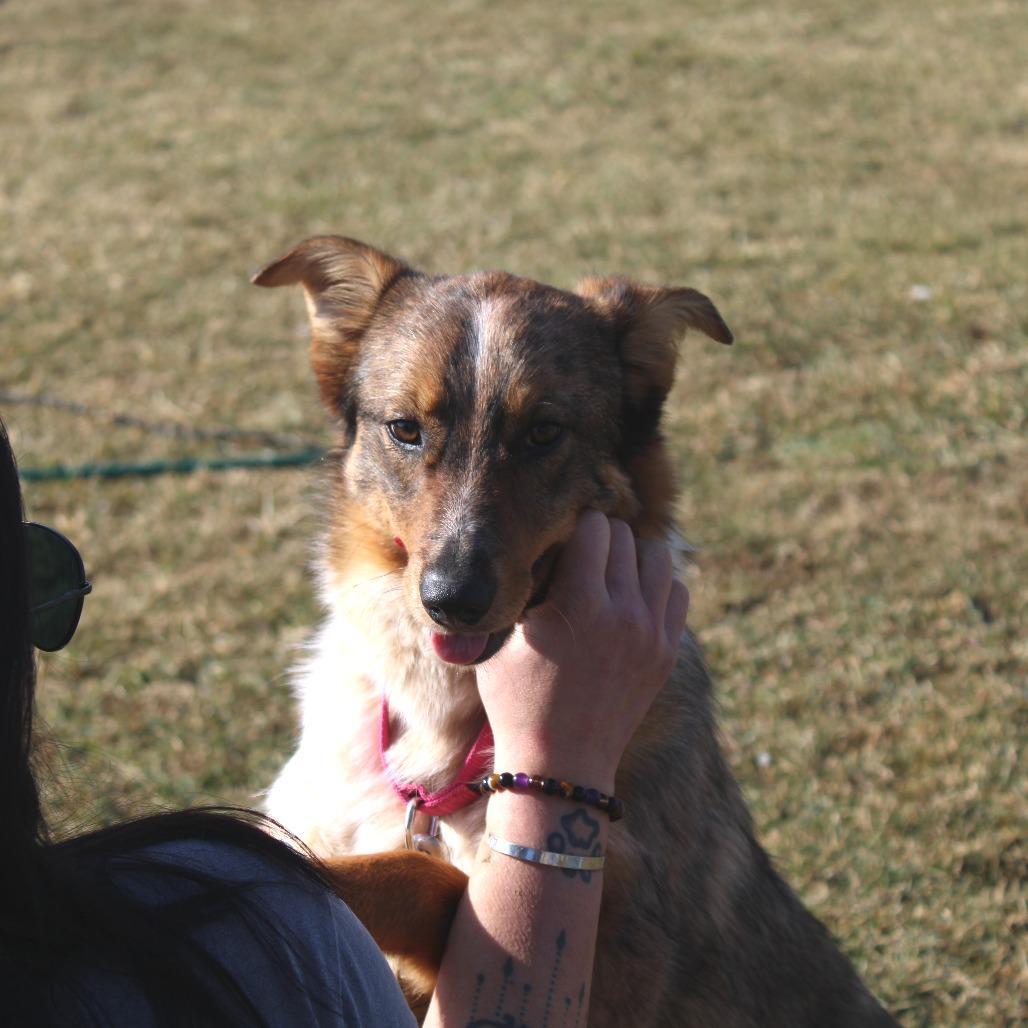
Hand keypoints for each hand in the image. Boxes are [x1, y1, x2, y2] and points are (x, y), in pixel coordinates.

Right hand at [477, 510, 688, 789]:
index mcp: (581, 604)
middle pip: (626, 536)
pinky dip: (656, 585)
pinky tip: (630, 598)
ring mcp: (652, 633)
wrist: (560, 764)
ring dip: (632, 556)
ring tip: (608, 572)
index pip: (594, 527)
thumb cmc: (516, 700)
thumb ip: (524, 587)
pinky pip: (677, 591)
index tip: (561, 540)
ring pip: (658, 557)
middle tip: (581, 556)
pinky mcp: (667, 652)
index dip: (574, 527)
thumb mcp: (504, 639)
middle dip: (600, 538)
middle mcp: (624, 613)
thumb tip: (538, 547)